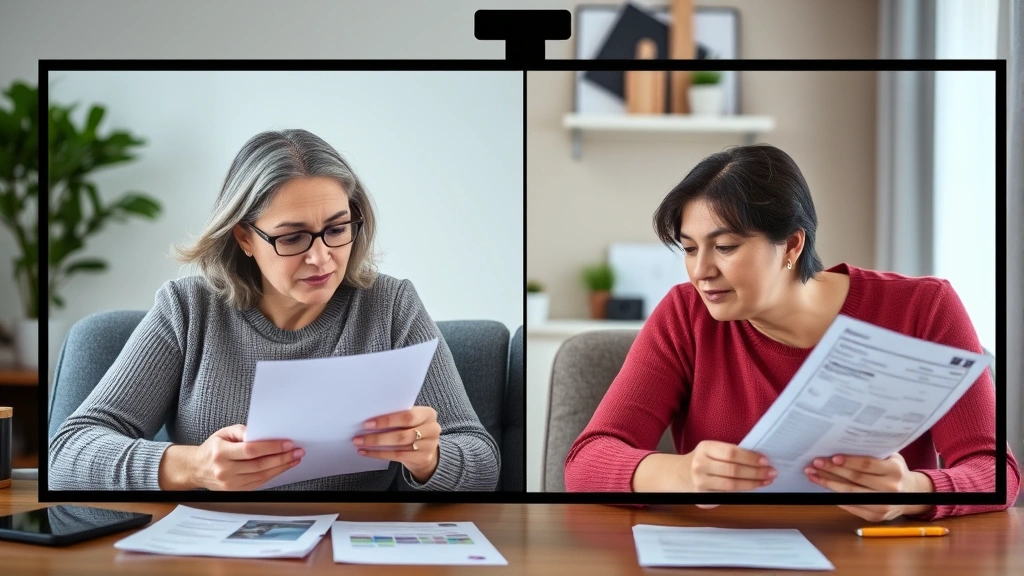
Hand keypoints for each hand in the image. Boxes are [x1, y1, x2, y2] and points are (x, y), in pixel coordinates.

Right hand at [189, 424, 303, 490]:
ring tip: (294, 459)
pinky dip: (272, 475)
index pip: (251, 450)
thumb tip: (263, 433)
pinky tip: (281, 468)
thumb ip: (242, 431)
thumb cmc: (213, 448)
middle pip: (259, 465)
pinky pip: (258, 482)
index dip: (271, 447)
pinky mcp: (236, 491)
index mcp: (221, 453)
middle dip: (282, 457)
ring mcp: (230, 483)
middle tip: (296, 451)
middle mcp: (225, 470)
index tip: (287, 443)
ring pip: (261, 475)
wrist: (197, 469)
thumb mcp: (223, 433)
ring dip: (281, 467)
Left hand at [354, 406, 440, 483]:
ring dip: (377, 445)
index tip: (367, 423)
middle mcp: (432, 428)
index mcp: (428, 414)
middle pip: (403, 433)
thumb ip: (398, 416)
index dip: (387, 420)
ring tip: (360, 443)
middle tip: (360, 436)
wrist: (427, 449)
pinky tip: (367, 452)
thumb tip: (370, 418)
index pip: (407, 415)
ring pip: (399, 445)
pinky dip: (379, 454)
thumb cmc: (413, 429)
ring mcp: (429, 445)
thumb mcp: (412, 419)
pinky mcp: (423, 458)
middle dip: (379, 435)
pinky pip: (397, 456)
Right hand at [683, 440, 776, 506]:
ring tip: (766, 481)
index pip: (731, 453)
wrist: (679, 474)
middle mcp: (700, 465)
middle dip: (756, 472)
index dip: (750, 458)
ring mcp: (700, 483)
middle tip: (771, 472)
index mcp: (705, 448)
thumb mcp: (711, 449)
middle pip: (733, 470)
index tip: (765, 460)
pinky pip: (726, 496)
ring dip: (752, 483)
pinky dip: (742, 492)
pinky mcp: (703, 498)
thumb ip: (729, 453)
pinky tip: (752, 488)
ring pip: (731, 485)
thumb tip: (759, 459)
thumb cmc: (703, 460)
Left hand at [804, 453, 934, 521]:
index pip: (867, 465)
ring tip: (813, 475)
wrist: (912, 495)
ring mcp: (883, 505)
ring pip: (849, 494)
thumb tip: (842, 444)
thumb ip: (873, 453)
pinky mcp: (875, 517)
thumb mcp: (891, 458)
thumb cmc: (895, 472)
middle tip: (815, 463)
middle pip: (855, 479)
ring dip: (828, 484)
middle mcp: (891, 490)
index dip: (848, 461)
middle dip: (832, 471)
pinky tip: (824, 487)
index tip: (832, 458)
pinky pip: (851, 505)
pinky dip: (835, 496)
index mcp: (895, 471)